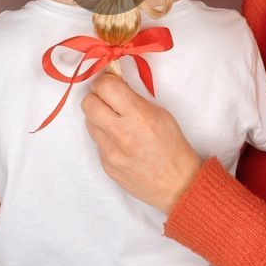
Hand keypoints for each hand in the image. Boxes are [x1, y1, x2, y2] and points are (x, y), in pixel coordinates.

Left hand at [80, 73, 201, 216]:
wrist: (176, 184)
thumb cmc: (172, 145)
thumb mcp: (160, 113)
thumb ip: (133, 98)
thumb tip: (113, 83)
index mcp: (138, 116)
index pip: (105, 87)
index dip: (104, 81)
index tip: (109, 83)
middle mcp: (121, 133)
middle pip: (88, 103)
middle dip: (96, 97)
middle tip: (107, 100)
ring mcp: (111, 152)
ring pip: (89, 122)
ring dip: (98, 118)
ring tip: (115, 122)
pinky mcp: (106, 165)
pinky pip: (96, 142)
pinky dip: (104, 137)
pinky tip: (120, 142)